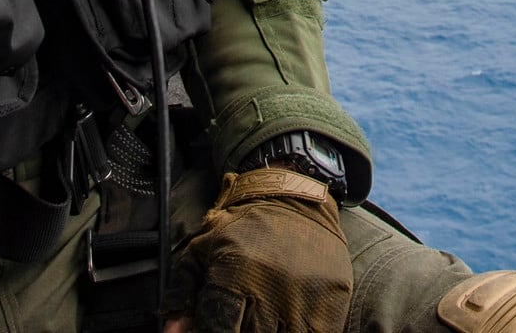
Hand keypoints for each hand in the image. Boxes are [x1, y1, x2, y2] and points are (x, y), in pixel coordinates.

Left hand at [167, 167, 352, 332]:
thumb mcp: (203, 249)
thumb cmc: (243, 227)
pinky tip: (287, 321)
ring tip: (264, 319)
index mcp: (236, 277)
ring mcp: (306, 298)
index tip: (215, 328)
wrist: (295, 197)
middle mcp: (272, 290)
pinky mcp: (333, 301)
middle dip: (242, 332)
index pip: (219, 332)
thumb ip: (183, 293)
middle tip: (242, 319)